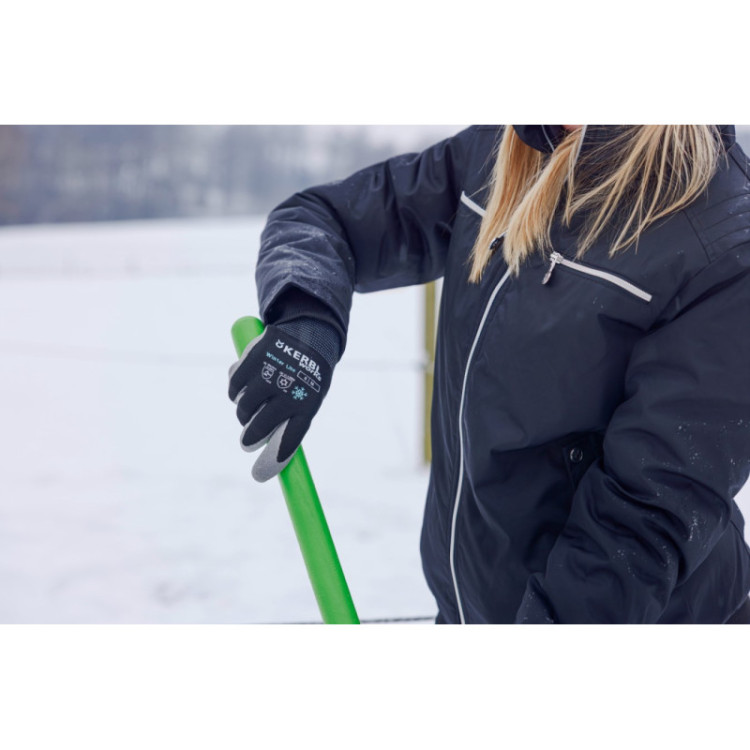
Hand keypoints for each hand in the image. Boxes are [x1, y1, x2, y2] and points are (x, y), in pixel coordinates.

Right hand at [228, 322, 335, 481]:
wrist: (308, 334)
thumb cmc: (307, 379)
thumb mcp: (307, 401)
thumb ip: (287, 426)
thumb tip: (266, 467)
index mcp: (308, 403)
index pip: (289, 439)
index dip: (273, 460)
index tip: (259, 475)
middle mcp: (288, 389)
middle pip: (259, 428)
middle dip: (250, 439)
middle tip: (247, 443)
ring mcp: (268, 374)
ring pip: (243, 409)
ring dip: (245, 413)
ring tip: (256, 404)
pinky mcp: (251, 360)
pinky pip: (234, 389)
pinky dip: (237, 392)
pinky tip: (248, 386)